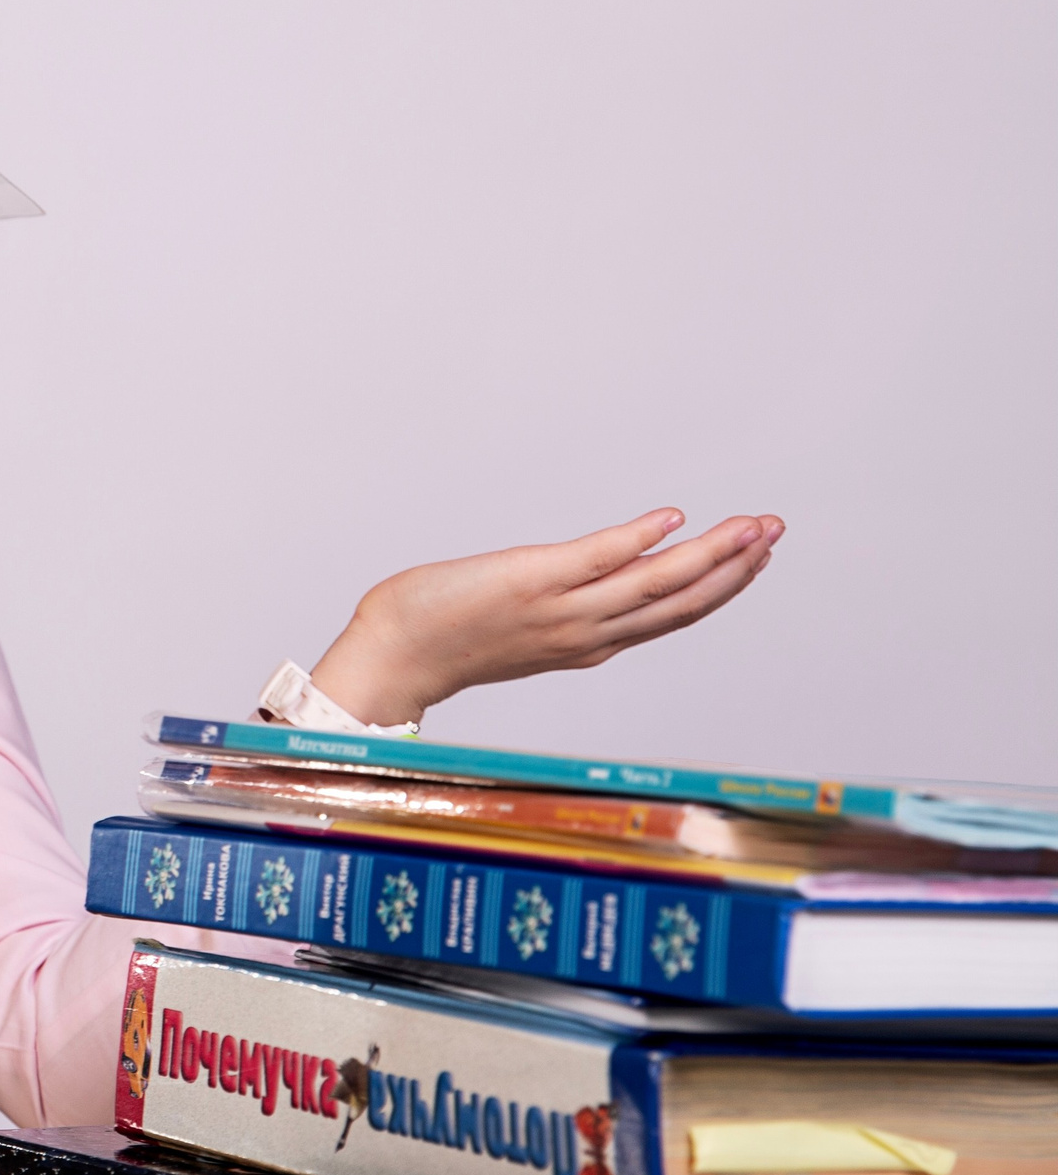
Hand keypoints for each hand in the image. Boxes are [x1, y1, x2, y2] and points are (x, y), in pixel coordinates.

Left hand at [306, 509, 783, 728]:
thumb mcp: (523, 625)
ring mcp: (562, 611)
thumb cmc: (445, 634)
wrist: (395, 656)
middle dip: (737, 568)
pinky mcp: (533, 583)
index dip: (721, 587)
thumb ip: (564, 605)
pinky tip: (673, 518)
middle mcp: (586, 634)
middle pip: (680, 602)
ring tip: (754, 524)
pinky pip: (598, 560)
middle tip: (778, 530)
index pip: (671, 615)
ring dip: (711, 554)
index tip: (757, 556)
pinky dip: (639, 539)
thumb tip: (593, 573)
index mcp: (588, 644)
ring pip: (655, 584)